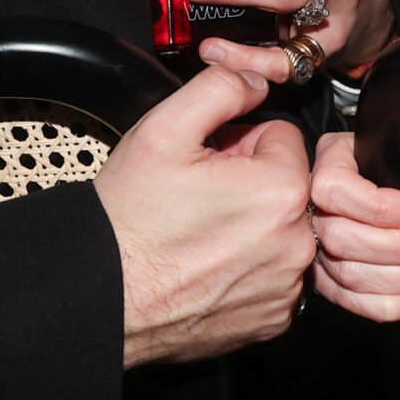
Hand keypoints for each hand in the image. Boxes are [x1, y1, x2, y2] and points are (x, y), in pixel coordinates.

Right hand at [95, 63, 315, 368]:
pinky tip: (208, 265)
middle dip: (249, 182)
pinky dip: (248, 268)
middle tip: (199, 196)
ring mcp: (286, 286)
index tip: (211, 161)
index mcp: (281, 190)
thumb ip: (220, 88)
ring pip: (281, 230)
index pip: (283, 137)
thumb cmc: (129, 222)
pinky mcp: (273, 320)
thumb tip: (255, 80)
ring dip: (252, 225)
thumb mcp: (163, 129)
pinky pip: (274, 275)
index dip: (241, 142)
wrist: (102, 295)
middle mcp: (296, 244)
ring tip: (200, 232)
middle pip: (286, 185)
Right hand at [306, 133, 399, 321]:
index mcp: (326, 164)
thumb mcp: (392, 148)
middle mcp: (308, 209)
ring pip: (349, 275)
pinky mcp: (322, 278)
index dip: (384, 209)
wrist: (362, 178)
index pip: (337, 191)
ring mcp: (312, 247)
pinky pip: (351, 301)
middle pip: (343, 239)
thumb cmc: (383, 161)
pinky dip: (389, 304)